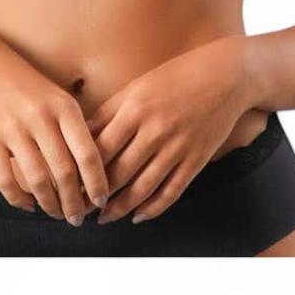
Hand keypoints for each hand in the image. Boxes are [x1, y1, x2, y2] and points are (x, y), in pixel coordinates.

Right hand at [0, 34, 108, 224]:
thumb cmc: (22, 82)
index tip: (101, 202)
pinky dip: (20, 199)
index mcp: (64, 106)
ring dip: (50, 205)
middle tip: (79, 218)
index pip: (89, 154)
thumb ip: (72, 126)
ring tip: (57, 215)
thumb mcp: (55, 95)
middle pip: (65, 173)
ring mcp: (13, 129)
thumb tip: (91, 170)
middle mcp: (41, 118)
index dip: (98, 184)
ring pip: (38, 181)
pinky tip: (28, 205)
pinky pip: (7, 180)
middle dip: (75, 203)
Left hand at [85, 35, 252, 223]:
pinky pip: (171, 191)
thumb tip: (83, 134)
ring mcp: (177, 147)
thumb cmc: (177, 76)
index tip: (69, 183)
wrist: (226, 75)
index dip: (82, 170)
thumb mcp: (138, 85)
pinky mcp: (197, 160)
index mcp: (135, 108)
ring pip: (142, 188)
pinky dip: (153, 209)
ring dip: (120, 208)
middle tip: (80, 208)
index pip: (100, 148)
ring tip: (104, 218)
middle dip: (96, 195)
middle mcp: (155, 130)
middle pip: (118, 173)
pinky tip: (138, 216)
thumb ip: (111, 111)